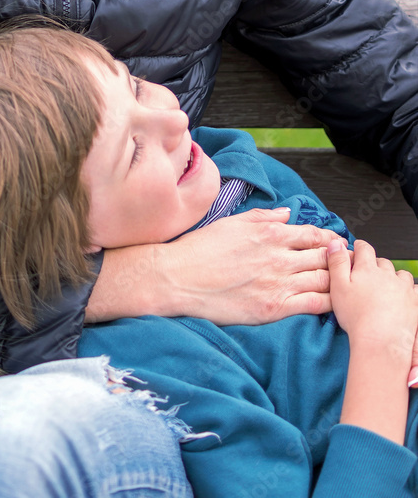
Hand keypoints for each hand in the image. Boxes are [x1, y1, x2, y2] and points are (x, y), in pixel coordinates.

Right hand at [85, 207, 341, 324]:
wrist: (177, 279)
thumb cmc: (199, 249)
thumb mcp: (231, 223)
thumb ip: (263, 217)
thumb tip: (287, 214)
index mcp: (268, 233)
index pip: (313, 234)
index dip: (330, 240)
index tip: (336, 245)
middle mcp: (278, 256)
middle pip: (324, 258)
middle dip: (338, 262)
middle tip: (344, 268)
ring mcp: (277, 282)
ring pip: (324, 281)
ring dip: (337, 282)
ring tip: (342, 287)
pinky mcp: (273, 308)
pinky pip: (314, 305)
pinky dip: (328, 303)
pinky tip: (330, 305)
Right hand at [328, 240, 417, 378]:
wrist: (380, 342)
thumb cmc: (356, 317)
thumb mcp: (337, 287)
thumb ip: (337, 262)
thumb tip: (335, 243)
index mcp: (367, 269)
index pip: (364, 248)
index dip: (359, 247)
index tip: (357, 248)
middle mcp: (388, 275)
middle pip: (382, 262)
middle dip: (375, 265)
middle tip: (367, 276)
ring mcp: (403, 288)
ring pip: (400, 274)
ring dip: (393, 277)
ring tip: (385, 287)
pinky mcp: (414, 302)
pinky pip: (414, 289)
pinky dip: (408, 290)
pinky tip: (402, 298)